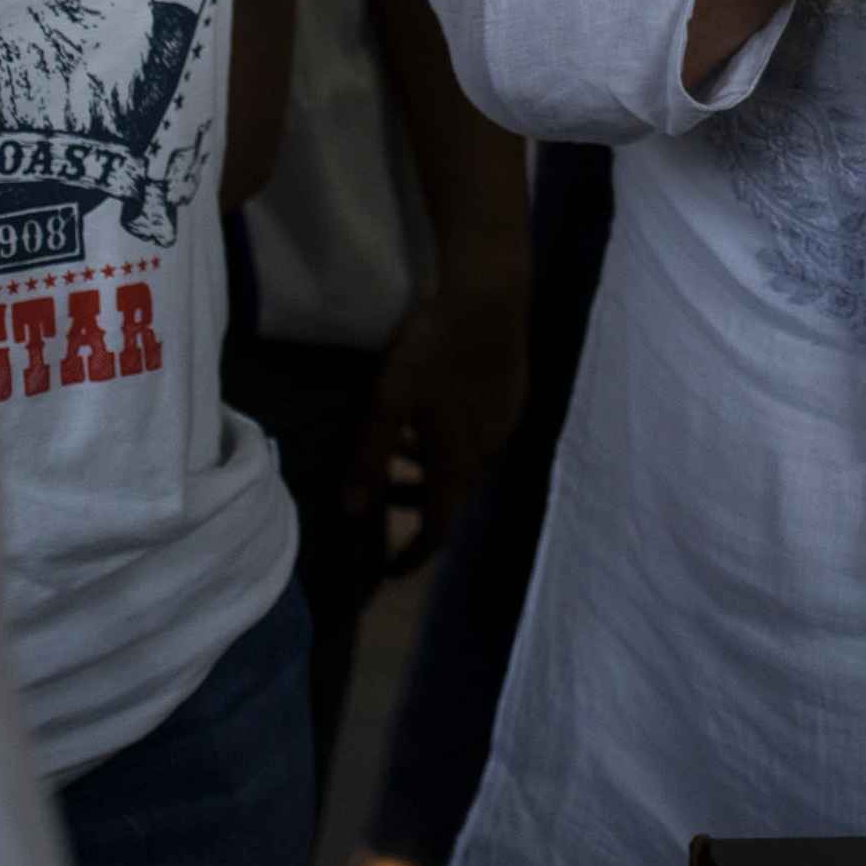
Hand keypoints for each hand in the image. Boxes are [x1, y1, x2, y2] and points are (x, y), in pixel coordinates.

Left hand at [343, 285, 526, 561]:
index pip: (438, 527)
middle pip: (454, 495)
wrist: (490, 296)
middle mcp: (488, 452)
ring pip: (467, 463)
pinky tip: (433, 413)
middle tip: (383, 497)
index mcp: (459, 463)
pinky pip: (480, 436)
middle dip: (417, 504)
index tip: (392, 569)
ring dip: (432, 469)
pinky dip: (452, 442)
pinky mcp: (513, 396)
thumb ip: (369, 458)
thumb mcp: (388, 402)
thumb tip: (352, 512)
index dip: (414, 553)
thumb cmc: (433, 350)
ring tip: (400, 449)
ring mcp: (505, 423)